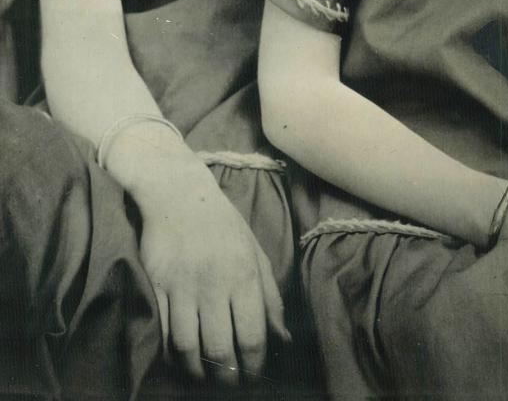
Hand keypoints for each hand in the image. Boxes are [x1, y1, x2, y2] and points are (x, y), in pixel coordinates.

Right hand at [138, 174, 290, 385]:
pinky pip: (162, 334)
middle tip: (231, 385)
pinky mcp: (156, 287)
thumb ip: (271, 297)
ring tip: (206, 377)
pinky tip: (182, 359)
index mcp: (244, 274)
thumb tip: (284, 339)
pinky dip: (172, 355)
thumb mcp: (256, 253)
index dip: (253, 366)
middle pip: (219, 350)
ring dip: (198, 373)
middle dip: (227, 378)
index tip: (253, 377)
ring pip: (188, 349)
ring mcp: (182, 286)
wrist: (179, 194)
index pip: (252, 336)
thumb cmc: (223, 225)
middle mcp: (214, 283)